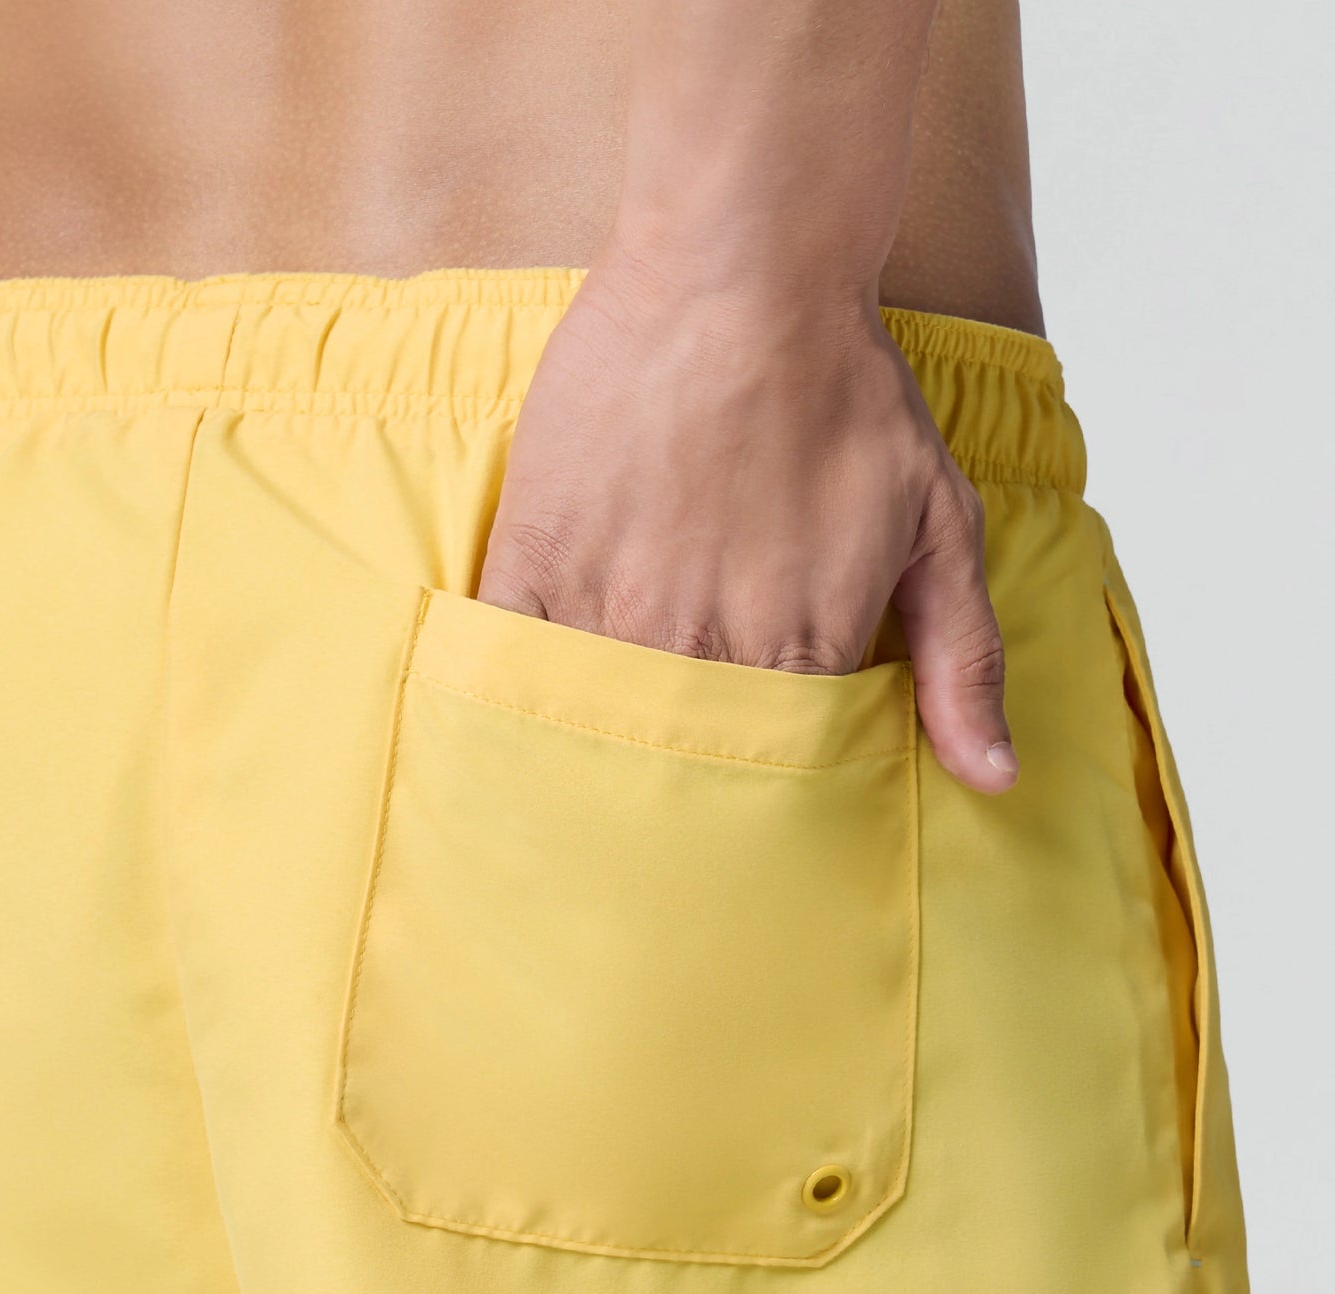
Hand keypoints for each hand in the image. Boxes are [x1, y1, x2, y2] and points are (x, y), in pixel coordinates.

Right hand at [477, 252, 1017, 793]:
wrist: (742, 272)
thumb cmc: (845, 390)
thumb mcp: (940, 520)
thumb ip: (965, 658)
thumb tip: (995, 780)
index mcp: (799, 650)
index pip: (775, 774)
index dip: (760, 791)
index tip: (747, 794)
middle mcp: (702, 645)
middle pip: (680, 766)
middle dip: (676, 791)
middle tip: (661, 809)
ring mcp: (610, 604)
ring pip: (593, 728)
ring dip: (594, 752)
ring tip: (593, 771)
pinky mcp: (536, 557)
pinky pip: (509, 664)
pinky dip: (514, 697)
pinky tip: (521, 714)